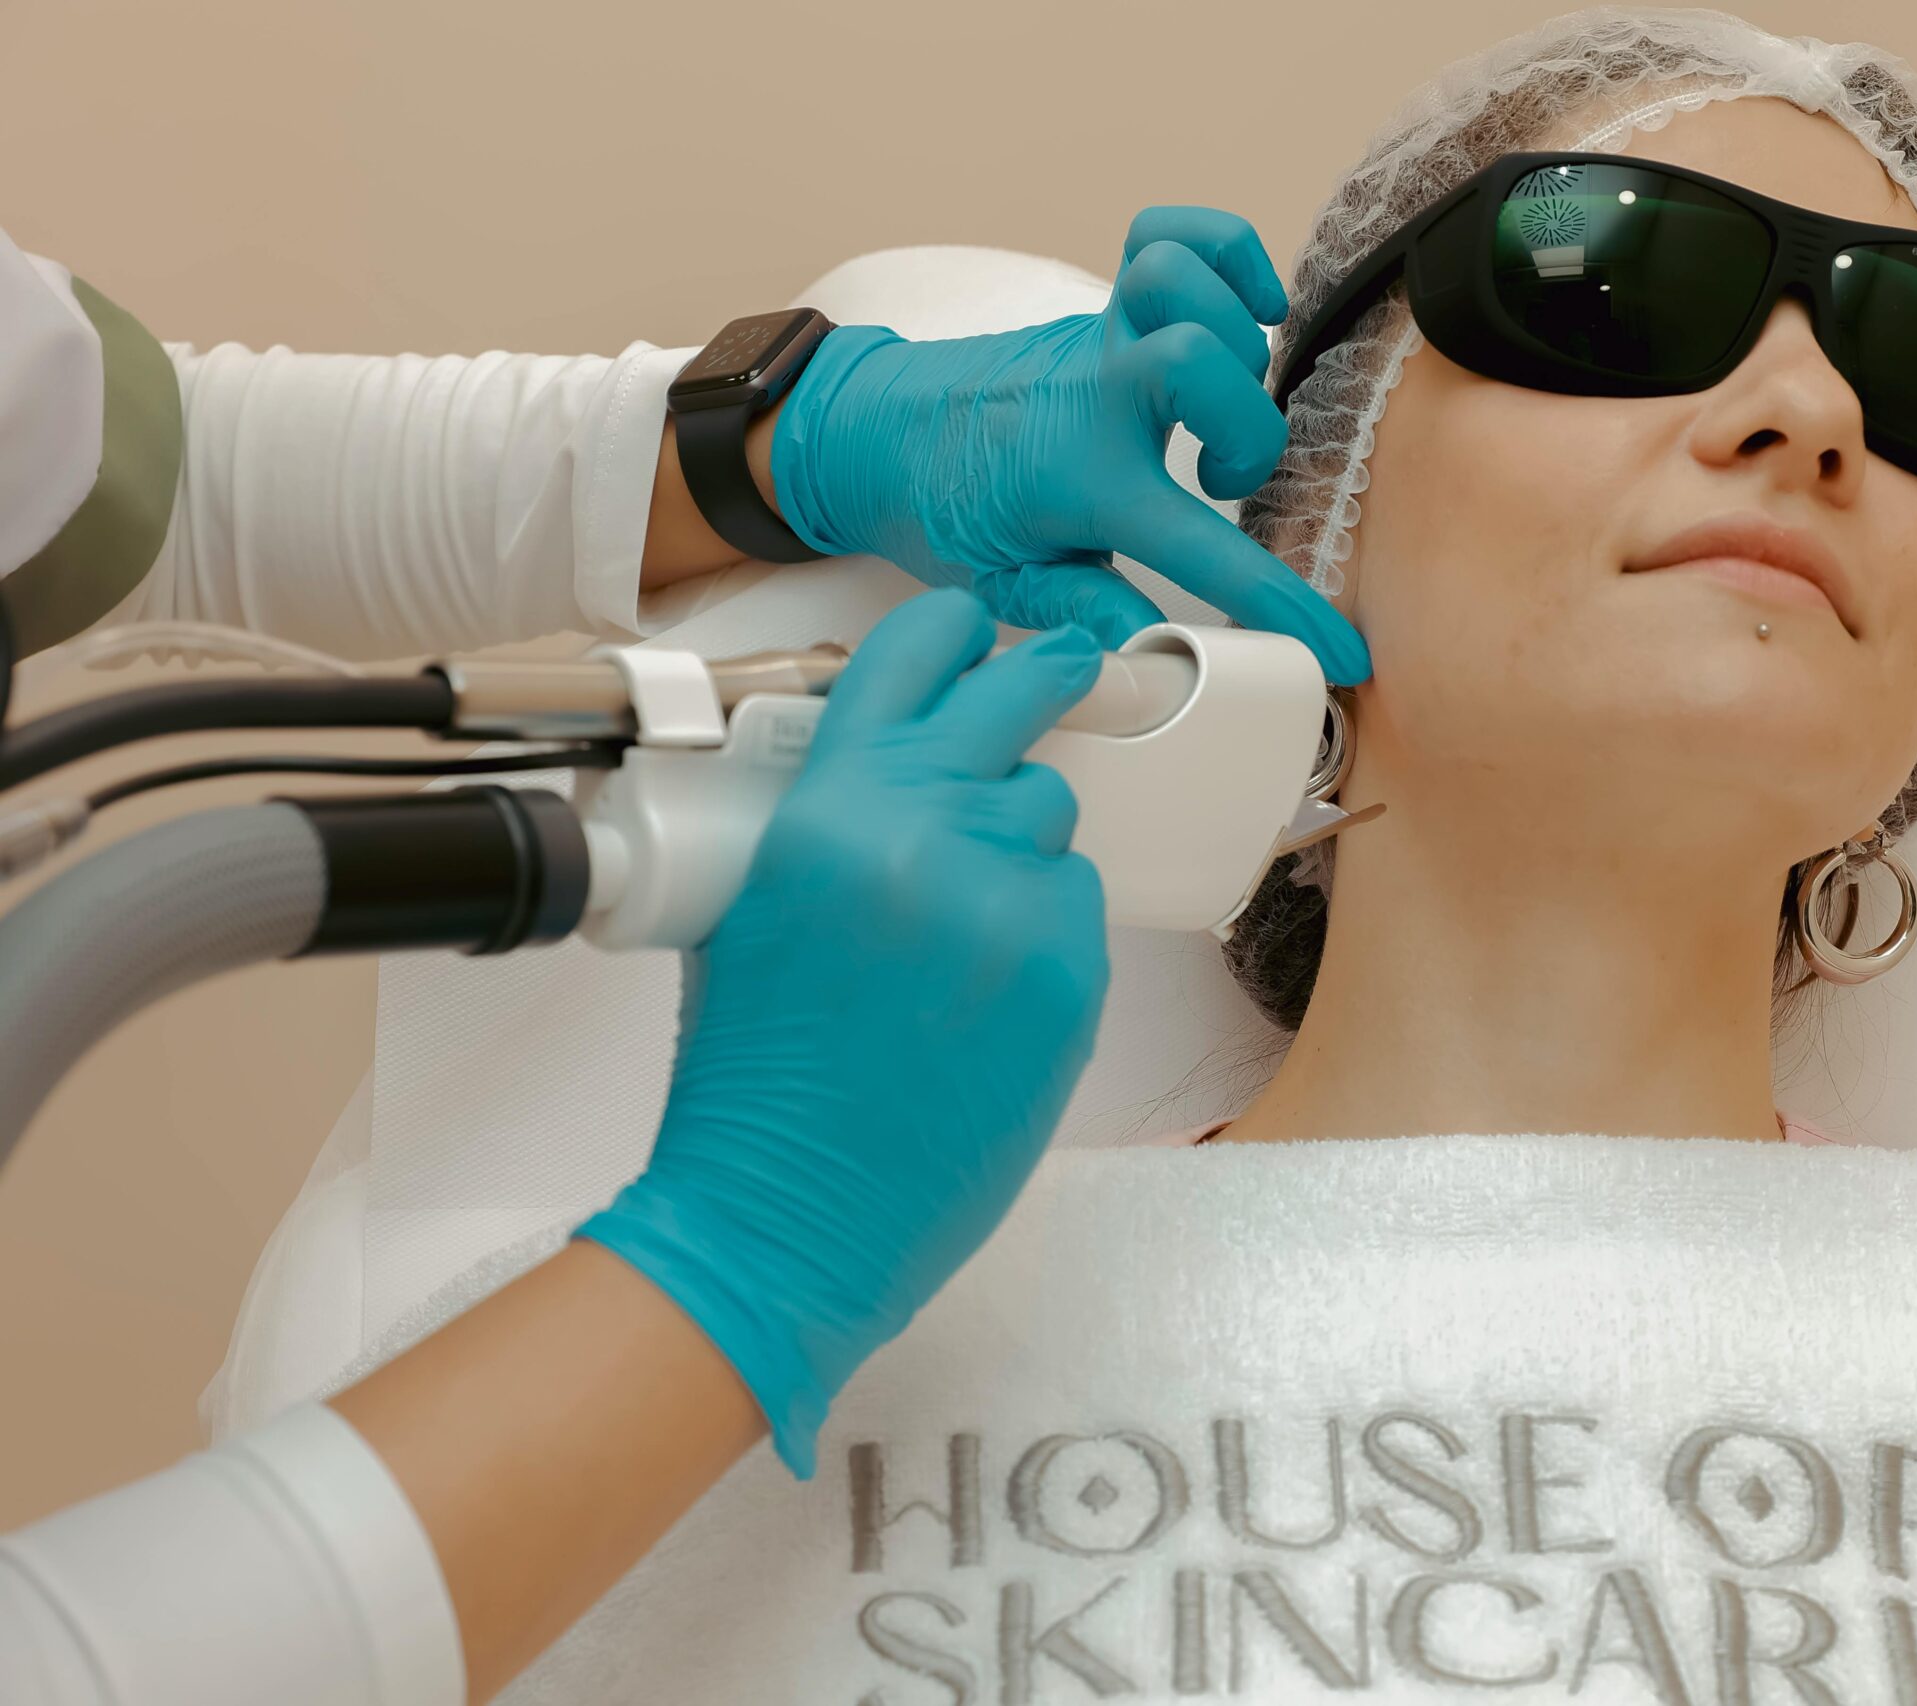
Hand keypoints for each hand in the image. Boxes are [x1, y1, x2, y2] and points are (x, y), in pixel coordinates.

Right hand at [575, 589, 1110, 1475]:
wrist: (790, 1209)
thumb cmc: (756, 1077)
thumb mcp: (753, 906)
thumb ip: (830, 818)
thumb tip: (897, 772)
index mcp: (830, 810)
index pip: (910, 660)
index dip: (950, 632)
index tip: (974, 629)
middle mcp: (926, 836)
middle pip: (1018, 701)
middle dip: (1045, 675)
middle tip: (1061, 668)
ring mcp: (1009, 904)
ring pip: (1051, 816)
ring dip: (1021, 841)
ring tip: (961, 920)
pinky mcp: (1068, 973)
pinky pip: (1076, 905)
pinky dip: (1042, 926)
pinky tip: (986, 988)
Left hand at [768, 207, 1370, 684]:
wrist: (870, 432)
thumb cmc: (941, 508)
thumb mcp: (1008, 586)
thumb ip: (1088, 616)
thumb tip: (1161, 661)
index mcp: (1082, 483)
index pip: (1203, 551)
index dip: (1283, 607)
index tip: (1338, 653)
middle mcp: (1096, 397)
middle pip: (1202, 360)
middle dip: (1249, 430)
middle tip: (1221, 484)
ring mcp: (1101, 341)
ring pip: (1180, 280)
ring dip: (1230, 332)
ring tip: (1224, 398)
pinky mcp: (1101, 307)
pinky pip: (1167, 233)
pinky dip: (1222, 252)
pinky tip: (1245, 306)